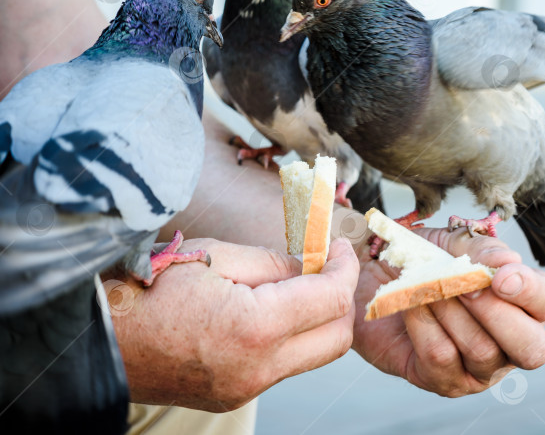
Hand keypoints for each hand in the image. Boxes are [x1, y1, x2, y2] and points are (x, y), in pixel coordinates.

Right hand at [104, 237, 358, 410]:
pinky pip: (284, 365)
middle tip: (326, 266)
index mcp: (256, 328)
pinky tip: (268, 309)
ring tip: (293, 284)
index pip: (331, 299)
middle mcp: (259, 368)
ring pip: (314, 354)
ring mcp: (248, 388)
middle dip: (341, 298)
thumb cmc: (149, 289)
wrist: (100, 340)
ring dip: (317, 318)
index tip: (340, 248)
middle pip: (337, 338)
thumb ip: (274, 262)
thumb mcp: (215, 257)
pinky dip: (291, 336)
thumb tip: (311, 265)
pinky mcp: (236, 395)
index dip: (345, 268)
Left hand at [351, 227, 544, 396]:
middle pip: (531, 348)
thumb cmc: (426, 260)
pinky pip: (441, 357)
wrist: (376, 276)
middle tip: (465, 286)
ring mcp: (480, 369)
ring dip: (451, 312)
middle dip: (497, 314)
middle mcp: (510, 343)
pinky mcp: (444, 381)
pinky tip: (410, 304)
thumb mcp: (454, 244)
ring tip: (428, 286)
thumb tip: (508, 262)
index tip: (499, 277)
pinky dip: (423, 324)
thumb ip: (482, 251)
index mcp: (524, 304)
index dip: (529, 291)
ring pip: (482, 351)